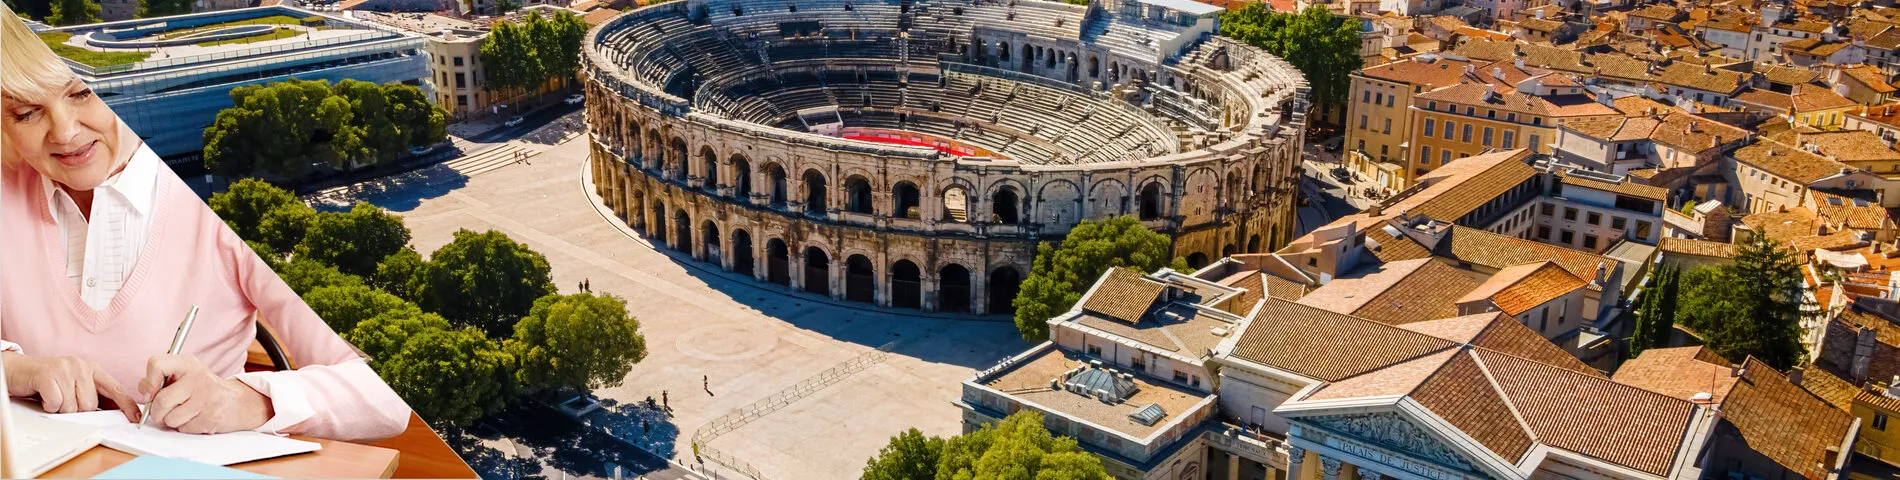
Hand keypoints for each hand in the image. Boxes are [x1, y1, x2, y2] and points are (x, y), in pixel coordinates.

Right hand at [2, 351, 140, 421]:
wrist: (18, 370)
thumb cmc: (48, 380)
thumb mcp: (75, 385)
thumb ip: (93, 395)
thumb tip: (114, 412)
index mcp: (92, 369)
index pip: (116, 389)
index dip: (126, 405)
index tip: (135, 418)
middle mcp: (81, 366)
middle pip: (90, 404)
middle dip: (76, 410)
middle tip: (63, 401)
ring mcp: (65, 369)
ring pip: (73, 406)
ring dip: (60, 408)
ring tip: (53, 396)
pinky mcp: (48, 374)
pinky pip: (56, 403)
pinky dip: (48, 405)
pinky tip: (44, 396)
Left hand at [138, 354, 271, 433]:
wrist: (237, 402)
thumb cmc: (202, 389)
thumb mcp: (183, 375)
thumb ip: (159, 380)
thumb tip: (145, 393)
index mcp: (188, 364)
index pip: (156, 364)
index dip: (148, 381)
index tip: (151, 391)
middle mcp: (198, 378)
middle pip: (160, 401)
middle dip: (157, 411)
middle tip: (165, 410)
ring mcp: (206, 398)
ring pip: (170, 418)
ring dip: (172, 421)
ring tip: (184, 413)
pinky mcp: (210, 417)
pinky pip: (183, 428)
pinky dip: (185, 427)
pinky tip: (195, 418)